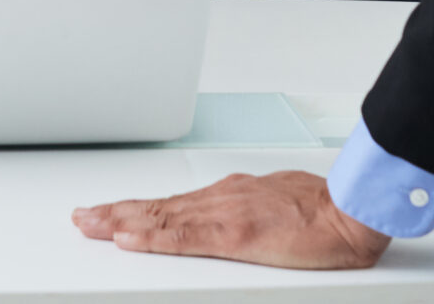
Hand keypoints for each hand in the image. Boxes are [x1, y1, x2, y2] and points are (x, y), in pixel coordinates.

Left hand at [74, 170, 389, 268]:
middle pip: (157, 207)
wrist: (350, 212)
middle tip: (83, 218)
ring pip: (161, 218)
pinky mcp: (235, 234)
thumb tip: (230, 217)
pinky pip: (185, 237)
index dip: (135, 210)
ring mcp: (224, 214)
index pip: (171, 204)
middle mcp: (219, 199)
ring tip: (92, 225)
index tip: (108, 214)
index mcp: (228, 196)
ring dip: (122, 221)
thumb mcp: (273, 203)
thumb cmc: (320, 210)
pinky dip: (153, 236)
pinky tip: (131, 238)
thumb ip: (246, 209)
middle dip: (116, 213)